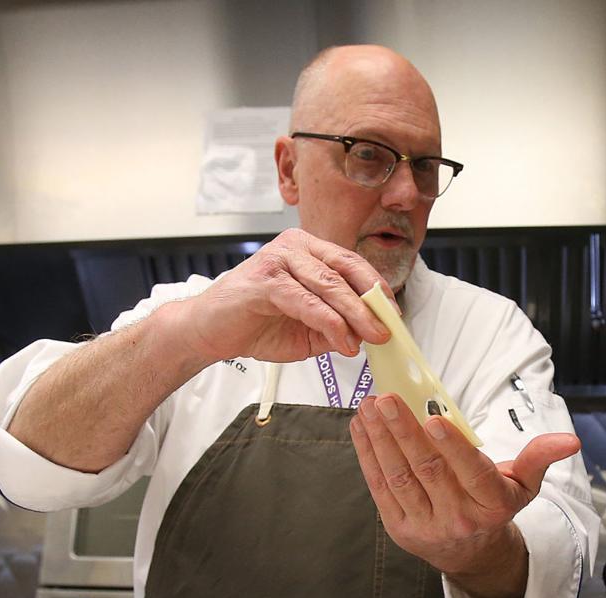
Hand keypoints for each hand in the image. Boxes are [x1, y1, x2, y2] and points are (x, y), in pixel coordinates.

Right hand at [175, 228, 392, 364]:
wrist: (210, 332)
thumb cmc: (257, 324)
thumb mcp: (310, 330)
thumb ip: (339, 328)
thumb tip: (372, 334)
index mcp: (310, 251)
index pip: (353, 265)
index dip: (377, 290)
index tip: (395, 315)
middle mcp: (296, 247)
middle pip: (346, 271)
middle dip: (372, 304)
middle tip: (389, 330)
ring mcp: (279, 258)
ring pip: (330, 285)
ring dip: (356, 315)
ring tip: (372, 339)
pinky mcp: (265, 279)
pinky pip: (306, 300)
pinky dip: (329, 322)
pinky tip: (343, 341)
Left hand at [349, 393, 580, 592]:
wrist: (469, 553)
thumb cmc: (495, 505)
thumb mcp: (523, 484)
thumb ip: (540, 458)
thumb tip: (571, 441)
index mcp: (491, 505)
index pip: (472, 473)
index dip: (452, 446)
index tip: (434, 418)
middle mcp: (457, 518)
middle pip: (428, 471)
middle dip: (404, 433)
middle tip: (388, 399)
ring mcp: (424, 525)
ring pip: (398, 477)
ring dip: (380, 439)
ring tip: (369, 407)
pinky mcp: (398, 527)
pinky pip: (380, 486)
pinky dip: (367, 454)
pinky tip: (361, 427)